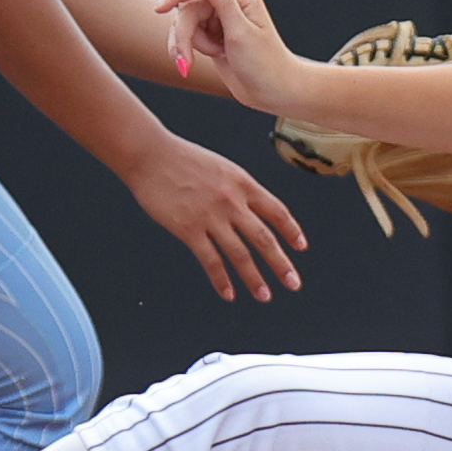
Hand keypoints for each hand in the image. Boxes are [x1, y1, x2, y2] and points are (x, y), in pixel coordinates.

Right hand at [121, 133, 305, 301]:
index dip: (291, 231)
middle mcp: (232, 201)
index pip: (276, 211)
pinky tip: (229, 293)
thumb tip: (252, 211)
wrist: (151, 155)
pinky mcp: (189, 229)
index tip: (300, 247)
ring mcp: (211, 217)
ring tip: (264, 295)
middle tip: (293, 283)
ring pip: (240, 254)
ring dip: (254, 278)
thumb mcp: (222, 168)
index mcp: (243, 183)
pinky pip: (211, 260)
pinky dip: (221, 280)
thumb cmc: (182, 159)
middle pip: (264, 238)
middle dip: (281, 264)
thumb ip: (239, 190)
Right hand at [156, 0, 303, 111]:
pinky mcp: (213, 36)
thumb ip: (223, 2)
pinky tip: (192, 63)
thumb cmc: (264, 64)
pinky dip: (187, 49)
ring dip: (183, 45)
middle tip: (184, 60)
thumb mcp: (241, 33)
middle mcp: (229, 3)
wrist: (273, 93)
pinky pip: (188, 36)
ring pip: (184, 23)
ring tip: (188, 65)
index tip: (159, 9)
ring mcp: (220, 20)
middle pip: (188, 8)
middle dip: (182, 34)